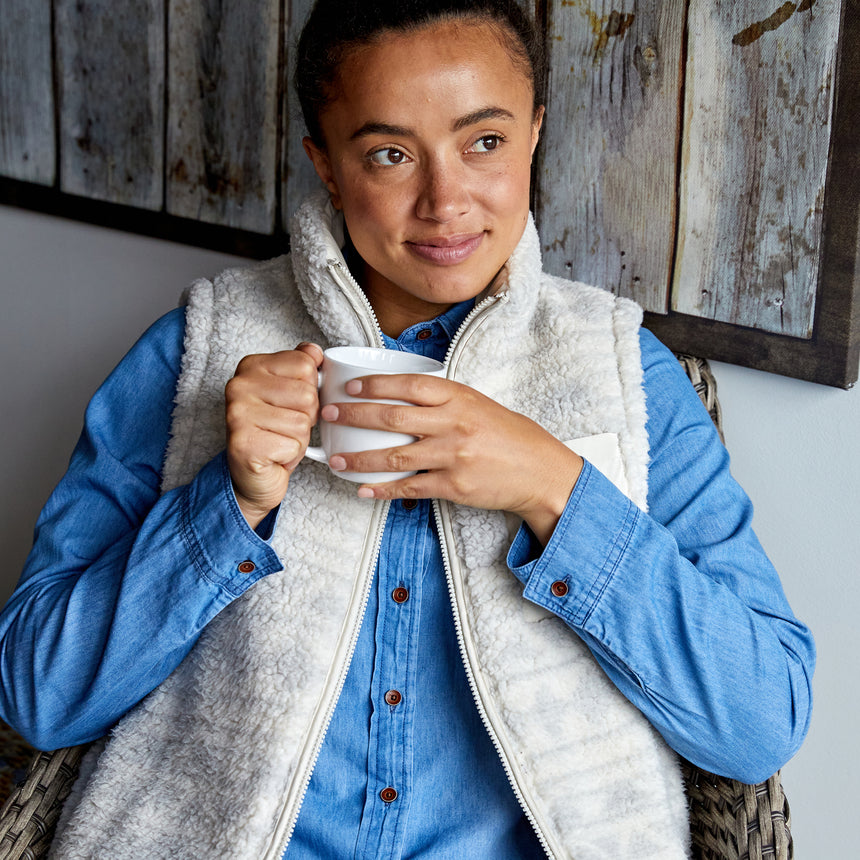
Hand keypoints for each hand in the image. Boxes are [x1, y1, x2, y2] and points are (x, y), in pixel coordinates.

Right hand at [225, 342, 323, 527]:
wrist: (252, 477)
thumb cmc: (275, 433)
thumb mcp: (291, 394)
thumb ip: (301, 368)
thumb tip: (314, 350)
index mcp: (252, 366)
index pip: (305, 364)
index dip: (310, 390)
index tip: (291, 404)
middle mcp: (239, 385)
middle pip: (307, 394)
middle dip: (307, 417)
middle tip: (285, 427)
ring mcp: (238, 414)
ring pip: (302, 421)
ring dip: (300, 438)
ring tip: (280, 441)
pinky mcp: (244, 443)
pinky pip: (294, 444)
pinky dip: (292, 455)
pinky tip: (274, 456)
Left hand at [321, 373, 582, 544]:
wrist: (541, 471)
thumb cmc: (508, 436)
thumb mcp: (478, 405)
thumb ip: (442, 401)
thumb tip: (398, 397)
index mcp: (459, 397)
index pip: (407, 385)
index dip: (374, 384)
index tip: (348, 387)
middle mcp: (454, 423)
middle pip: (392, 418)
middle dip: (354, 416)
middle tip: (327, 415)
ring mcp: (453, 456)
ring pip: (394, 457)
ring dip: (359, 460)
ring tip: (335, 461)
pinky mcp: (455, 486)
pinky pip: (410, 488)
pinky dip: (383, 490)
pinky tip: (363, 490)